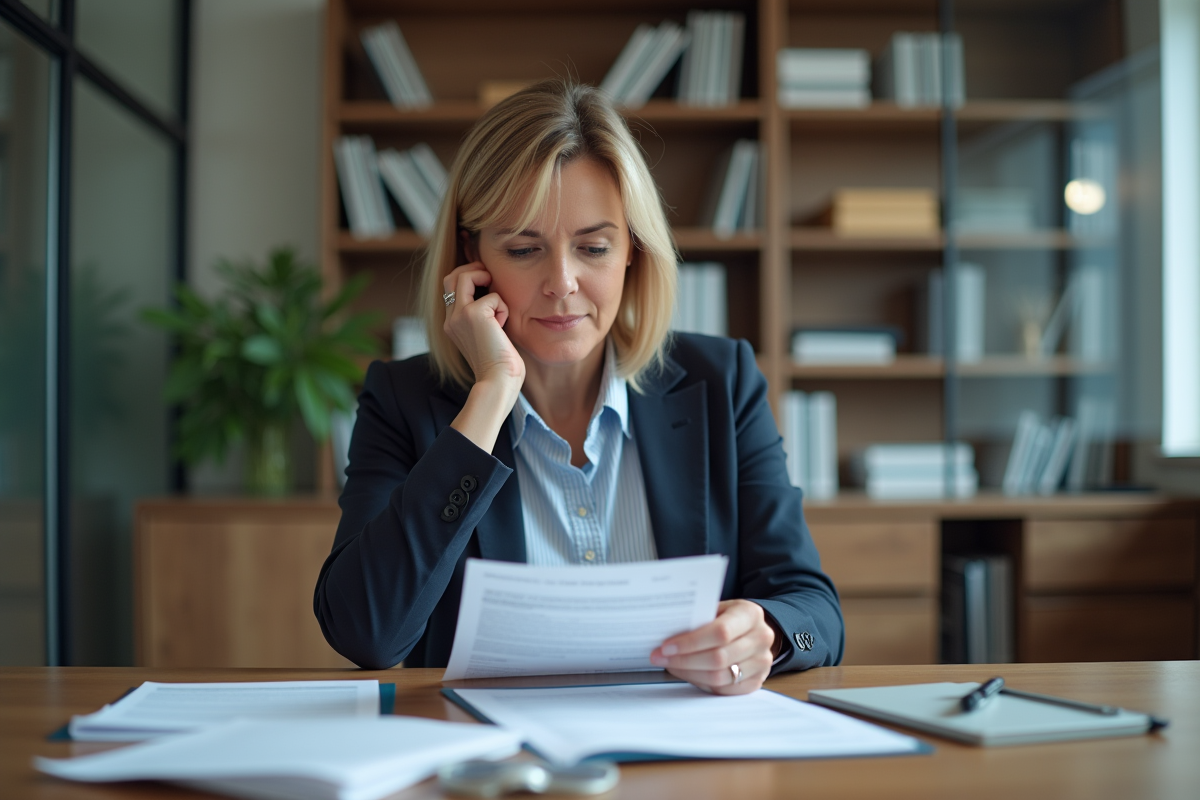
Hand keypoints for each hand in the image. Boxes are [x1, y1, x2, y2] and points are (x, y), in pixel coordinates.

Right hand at [442, 262, 524, 388]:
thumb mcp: (487, 336)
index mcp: (452, 325)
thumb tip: (494, 296)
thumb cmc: (499, 365)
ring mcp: (458, 315)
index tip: (487, 282)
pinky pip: (493, 296)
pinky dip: (503, 308)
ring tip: (498, 304)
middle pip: (452, 277)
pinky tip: (503, 327)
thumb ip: (484, 318)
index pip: (451, 289)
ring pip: (465, 276)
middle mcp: (450, 319)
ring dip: (485, 281)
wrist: (498, 382)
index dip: (468, 279)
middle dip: (473, 270)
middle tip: (491, 278)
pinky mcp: (473, 314)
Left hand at [650, 600, 777, 694]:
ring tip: (671, 666)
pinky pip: (724, 690)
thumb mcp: (718, 609)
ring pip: (719, 677)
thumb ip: (699, 619)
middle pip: (718, 658)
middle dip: (684, 660)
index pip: (720, 632)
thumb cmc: (729, 618)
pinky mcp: (756, 681)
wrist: (754, 631)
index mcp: (750, 614)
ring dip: (689, 674)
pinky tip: (688, 674)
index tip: (666, 647)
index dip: (691, 642)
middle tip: (661, 658)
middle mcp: (761, 638)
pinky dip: (702, 683)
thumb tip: (665, 633)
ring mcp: (761, 662)